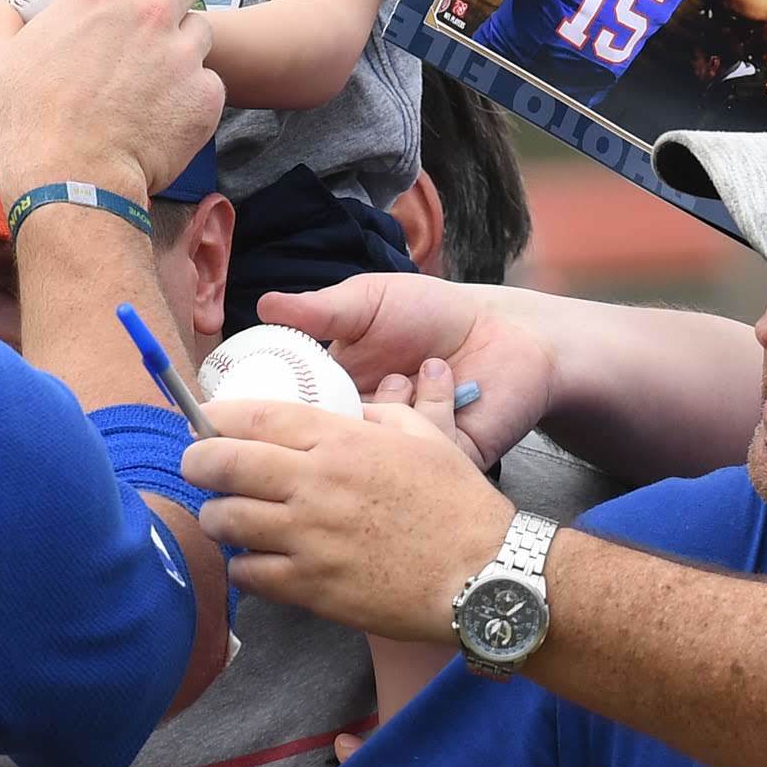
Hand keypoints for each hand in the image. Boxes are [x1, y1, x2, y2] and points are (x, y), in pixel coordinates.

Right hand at [0, 0, 218, 198]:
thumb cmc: (23, 120)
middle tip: (150, 13)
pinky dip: (190, 93)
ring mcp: (184, 56)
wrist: (71, 184)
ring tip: (153, 69)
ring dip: (182, 42)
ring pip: (201, 30)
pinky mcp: (204, 99)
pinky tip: (162, 111)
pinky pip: (207, 82)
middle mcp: (152, 13)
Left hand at [189, 398, 514, 646]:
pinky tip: (257, 561)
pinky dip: (243, 566)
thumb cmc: (459, 503)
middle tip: (196, 467)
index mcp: (341, 441)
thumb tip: (349, 408)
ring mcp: (309, 539)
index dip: (214, 417)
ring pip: (225, 520)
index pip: (252, 417)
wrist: (483, 574)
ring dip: (218, 516)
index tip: (203, 422)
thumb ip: (379, 414)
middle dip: (196, 462)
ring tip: (228, 516)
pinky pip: (248, 573)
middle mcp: (315, 485)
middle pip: (221, 464)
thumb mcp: (424, 438)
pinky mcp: (311, 588)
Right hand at [258, 276, 555, 468]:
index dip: (279, 422)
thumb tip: (264, 304)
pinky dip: (430, 412)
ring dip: (389, 406)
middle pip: (327, 454)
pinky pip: (423, 456)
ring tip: (406, 370)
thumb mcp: (368, 303)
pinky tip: (441, 374)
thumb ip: (320, 312)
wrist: (501, 329)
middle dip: (334, 427)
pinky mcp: (444, 463)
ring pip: (375, 457)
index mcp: (334, 399)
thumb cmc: (431, 313)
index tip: (275, 403)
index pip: (293, 424)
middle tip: (347, 390)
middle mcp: (363, 433)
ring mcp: (403, 453)